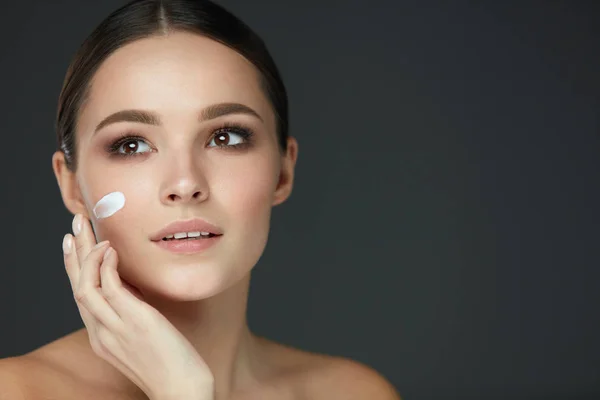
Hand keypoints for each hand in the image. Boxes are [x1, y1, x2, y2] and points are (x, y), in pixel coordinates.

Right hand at [62, 214, 214, 399]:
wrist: (183, 389)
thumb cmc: (170, 364)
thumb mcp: (142, 336)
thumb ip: (131, 314)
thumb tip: (132, 287)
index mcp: (102, 337)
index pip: (81, 297)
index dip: (74, 268)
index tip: (73, 245)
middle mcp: (102, 333)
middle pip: (77, 287)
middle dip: (74, 253)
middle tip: (76, 225)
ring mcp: (116, 328)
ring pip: (85, 286)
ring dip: (86, 254)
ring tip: (90, 228)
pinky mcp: (135, 322)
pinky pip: (110, 289)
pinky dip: (107, 266)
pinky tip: (112, 250)